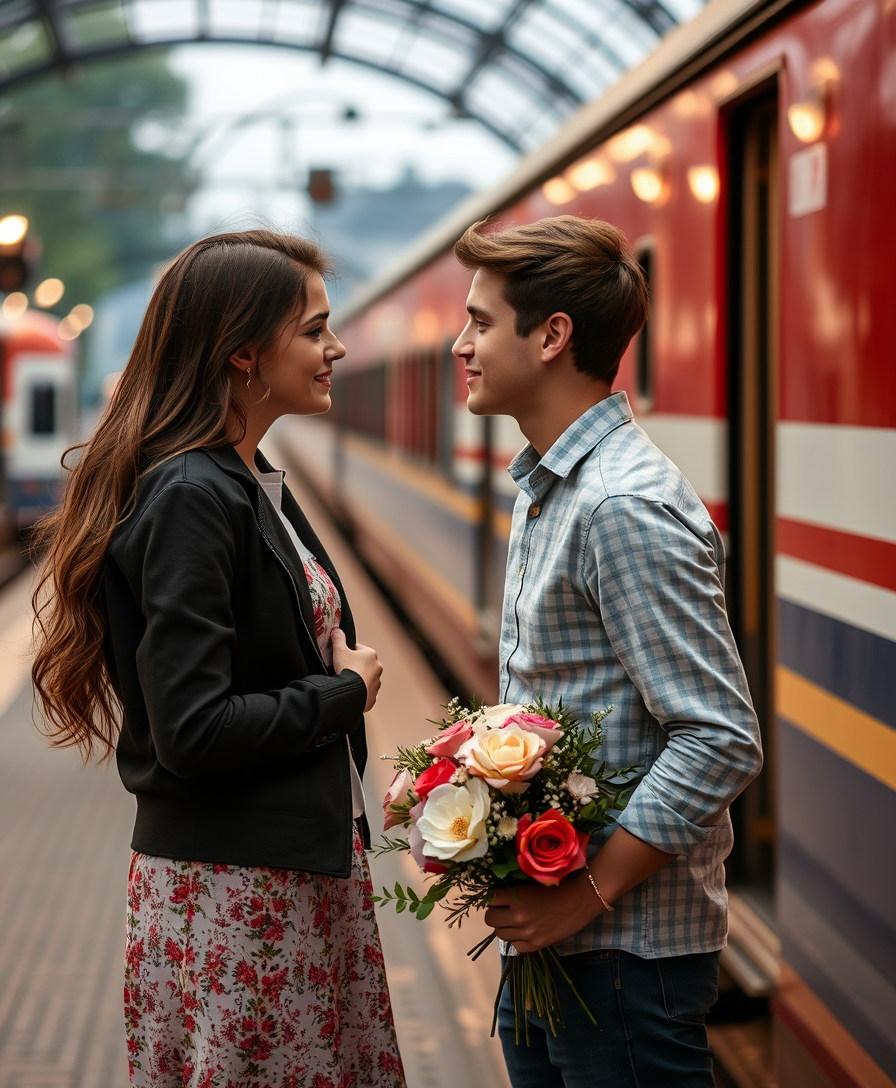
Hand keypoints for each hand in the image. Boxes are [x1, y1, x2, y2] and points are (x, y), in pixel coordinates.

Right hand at [331, 629, 382, 711]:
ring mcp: (376, 682)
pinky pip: (365, 692)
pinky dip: (359, 692)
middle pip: (363, 664)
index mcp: (370, 654)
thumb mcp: (339, 650)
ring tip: (346, 682)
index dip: (348, 652)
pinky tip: (351, 691)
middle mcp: (377, 668)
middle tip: (343, 670)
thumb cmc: (348, 670)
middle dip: (354, 666)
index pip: (358, 649)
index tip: (342, 657)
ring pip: (365, 679)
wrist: (351, 692)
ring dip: (358, 679)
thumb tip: (337, 631)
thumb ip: (338, 639)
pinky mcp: (373, 696)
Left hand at [484, 872, 602, 952]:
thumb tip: (499, 894)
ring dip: (504, 926)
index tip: (498, 896)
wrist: (582, 898)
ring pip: (500, 934)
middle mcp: (518, 917)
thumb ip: (515, 890)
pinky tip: (525, 931)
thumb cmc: (560, 884)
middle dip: (495, 912)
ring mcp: (527, 933)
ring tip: (515, 920)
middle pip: (490, 919)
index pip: (490, 899)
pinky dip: (517, 939)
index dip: (493, 897)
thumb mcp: (532, 882)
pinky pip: (515, 946)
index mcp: (517, 897)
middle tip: (504, 908)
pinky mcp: (537, 945)